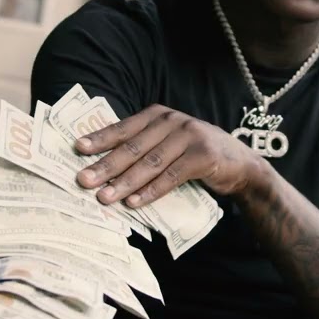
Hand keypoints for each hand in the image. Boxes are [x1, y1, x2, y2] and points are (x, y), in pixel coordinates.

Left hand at [74, 104, 262, 207]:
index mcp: (158, 115)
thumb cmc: (194, 154)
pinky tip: (134, 202)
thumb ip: (143, 146)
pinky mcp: (203, 156)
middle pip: (133, 147)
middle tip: (83, 180)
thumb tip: (102, 164)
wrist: (240, 164)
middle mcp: (172, 121)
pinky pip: (171, 176)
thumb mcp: (168, 143)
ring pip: (150, 163)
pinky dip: (151, 191)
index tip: (78, 148)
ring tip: (105, 197)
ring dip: (124, 182)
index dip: (100, 138)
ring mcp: (189, 136)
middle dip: (106, 165)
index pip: (123, 128)